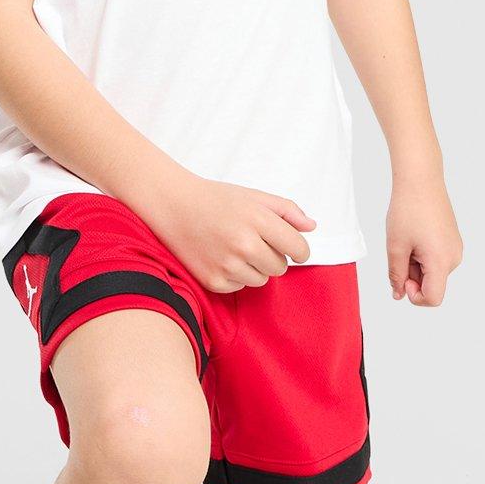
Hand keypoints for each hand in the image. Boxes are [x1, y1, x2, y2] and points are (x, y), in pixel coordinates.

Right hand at [141, 173, 315, 294]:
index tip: (291, 246)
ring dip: (255, 268)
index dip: (298, 249)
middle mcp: (243, 244)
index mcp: (257, 219)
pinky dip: (236, 276)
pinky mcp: (213, 281)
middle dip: (273, 256)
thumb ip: (287, 210)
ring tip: (235, 249)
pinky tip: (221, 258)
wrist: (172, 206)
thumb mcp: (254, 196)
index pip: (298, 248)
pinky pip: (241, 287)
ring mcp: (227, 265)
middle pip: (281, 267)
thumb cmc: (215, 199)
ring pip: (262, 280)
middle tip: (253, 241)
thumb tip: (311, 227)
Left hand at [386, 173, 462, 306]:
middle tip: (399, 251)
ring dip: (416, 265)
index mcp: (442, 261)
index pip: (433, 298)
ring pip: (433, 272)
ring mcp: (455, 248)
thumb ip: (397, 275)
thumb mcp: (396, 246)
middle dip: (412, 276)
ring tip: (406, 241)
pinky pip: (437, 259)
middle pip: (432, 285)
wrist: (421, 180)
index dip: (414, 296)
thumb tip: (399, 294)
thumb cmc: (408, 210)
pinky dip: (422, 256)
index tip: (402, 279)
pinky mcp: (453, 241)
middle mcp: (454, 257)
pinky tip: (414, 237)